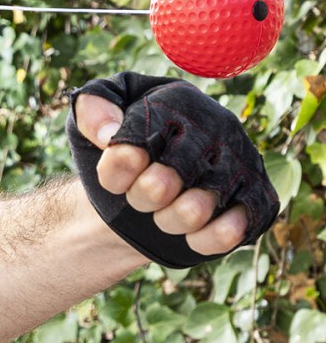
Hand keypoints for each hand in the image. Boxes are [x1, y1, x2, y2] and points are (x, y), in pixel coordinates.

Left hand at [66, 73, 278, 267]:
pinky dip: (200, 239)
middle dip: (142, 195)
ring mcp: (241, 165)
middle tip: (136, 198)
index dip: (121, 165)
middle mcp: (216, 127)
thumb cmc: (113, 157)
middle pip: (171, 174)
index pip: (145, 132)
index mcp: (177, 102)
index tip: (111, 178)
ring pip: (197, 207)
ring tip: (160, 212)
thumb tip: (110, 133)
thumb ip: (90, 110)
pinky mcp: (255, 203)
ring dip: (166, 220)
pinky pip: (230, 231)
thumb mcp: (87, 125)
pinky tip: (188, 233)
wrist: (131, 201)